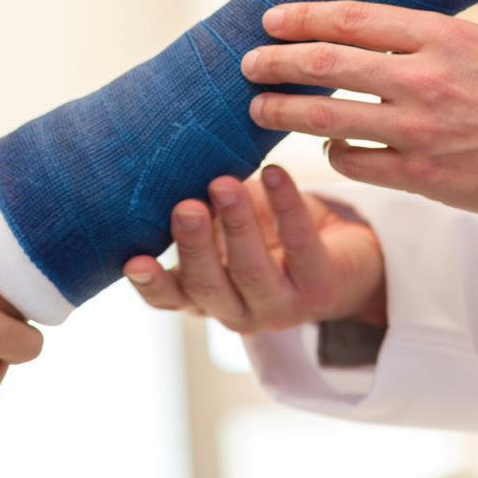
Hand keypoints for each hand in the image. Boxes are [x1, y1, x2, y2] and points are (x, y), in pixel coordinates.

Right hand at [121, 164, 385, 333]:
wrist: (343, 260)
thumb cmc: (268, 236)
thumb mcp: (225, 228)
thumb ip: (199, 212)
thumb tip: (166, 166)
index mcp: (204, 298)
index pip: (169, 298)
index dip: (150, 284)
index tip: (134, 261)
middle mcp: (237, 311)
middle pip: (207, 286)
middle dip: (195, 246)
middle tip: (186, 208)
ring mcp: (280, 307)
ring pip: (252, 270)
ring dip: (236, 225)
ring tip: (224, 185)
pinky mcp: (321, 288)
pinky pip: (300, 243)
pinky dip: (285, 204)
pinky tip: (275, 173)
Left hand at [242, 1, 477, 217]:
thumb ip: (428, 37)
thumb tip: (368, 30)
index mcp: (442, 36)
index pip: (350, 18)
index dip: (301, 18)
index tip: (272, 20)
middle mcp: (425, 79)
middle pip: (326, 63)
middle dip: (276, 63)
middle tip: (249, 64)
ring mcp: (421, 131)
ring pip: (327, 115)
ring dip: (284, 110)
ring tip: (260, 107)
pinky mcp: (423, 178)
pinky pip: (355, 162)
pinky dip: (332, 152)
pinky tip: (329, 146)